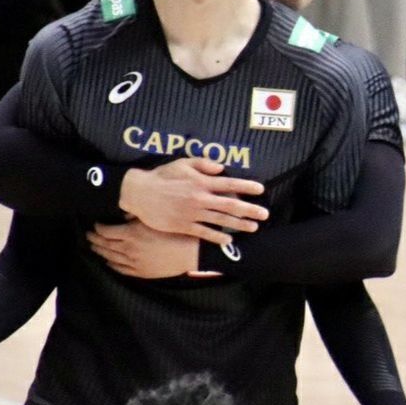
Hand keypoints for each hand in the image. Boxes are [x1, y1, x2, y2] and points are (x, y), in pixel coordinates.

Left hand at [87, 221, 197, 277]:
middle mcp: (129, 249)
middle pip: (105, 244)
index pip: (105, 231)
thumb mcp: (155, 217)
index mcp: (131, 233)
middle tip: (88, 235)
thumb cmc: (176, 231)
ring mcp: (134, 262)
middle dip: (94, 239)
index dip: (98, 227)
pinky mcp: (141, 272)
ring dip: (100, 252)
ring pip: (110, 258)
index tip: (95, 224)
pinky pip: (121, 269)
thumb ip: (136, 214)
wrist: (192, 252)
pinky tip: (107, 262)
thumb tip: (122, 211)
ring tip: (93, 247)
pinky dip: (111, 265)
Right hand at [120, 158, 266, 245]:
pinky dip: (217, 237)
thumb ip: (203, 164)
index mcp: (201, 182)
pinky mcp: (184, 226)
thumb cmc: (162, 176)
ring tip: (253, 228)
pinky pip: (204, 233)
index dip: (247, 187)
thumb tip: (222, 168)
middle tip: (265, 214)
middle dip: (250, 210)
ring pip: (221, 221)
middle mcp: (200, 198)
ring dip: (239, 225)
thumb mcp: (182, 163)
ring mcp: (193, 214)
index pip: (230, 184)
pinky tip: (228, 241)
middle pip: (230, 205)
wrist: (140, 193)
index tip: (260, 190)